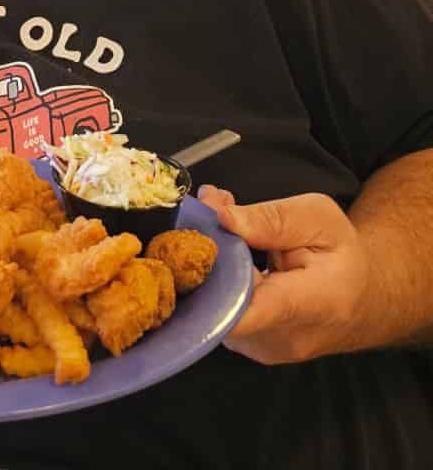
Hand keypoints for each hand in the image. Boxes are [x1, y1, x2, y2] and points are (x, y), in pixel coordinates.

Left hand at [198, 185, 371, 364]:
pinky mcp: (248, 346)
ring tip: (224, 219)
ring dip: (208, 259)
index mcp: (314, 303)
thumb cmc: (343, 256)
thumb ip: (271, 218)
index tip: (188, 257)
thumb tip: (222, 217)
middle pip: (222, 297)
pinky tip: (227, 249)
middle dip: (207, 247)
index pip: (256, 309)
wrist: (363, 301)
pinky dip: (215, 275)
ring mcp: (263, 348)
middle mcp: (284, 337)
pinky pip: (217, 308)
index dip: (213, 288)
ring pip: (213, 302)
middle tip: (213, 203)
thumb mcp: (319, 217)